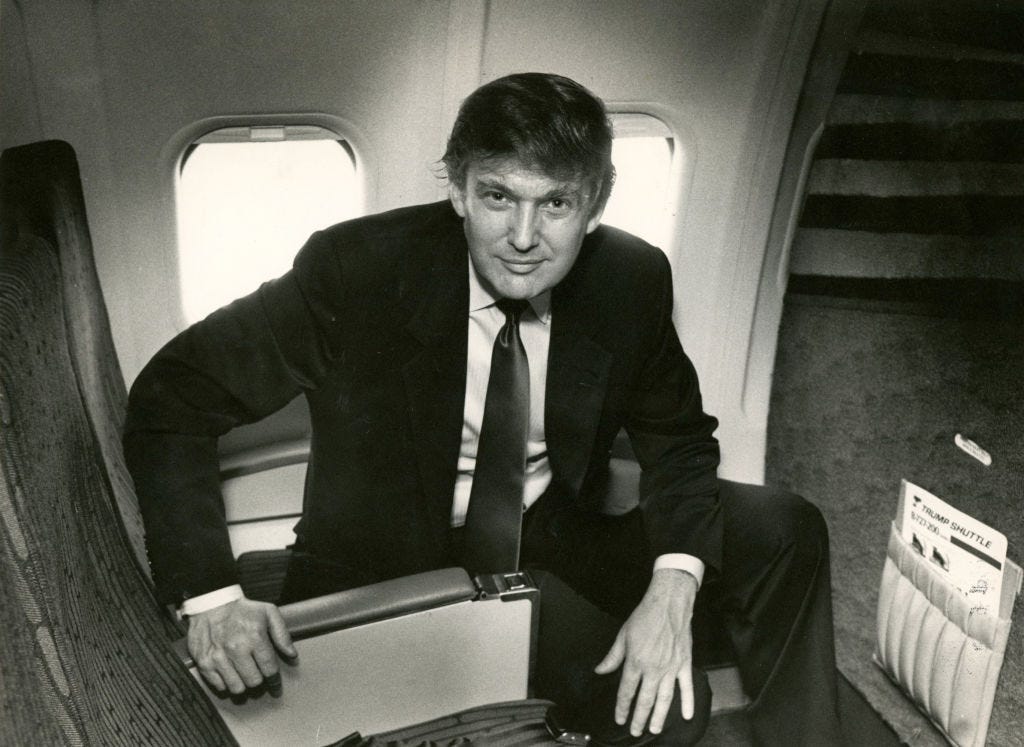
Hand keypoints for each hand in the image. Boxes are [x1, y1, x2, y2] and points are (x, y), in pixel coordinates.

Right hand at [187, 598, 296, 693]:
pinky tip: (229, 672)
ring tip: (244, 674)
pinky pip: (220, 686)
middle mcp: (236, 649)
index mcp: (255, 637)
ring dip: (243, 684)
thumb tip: (292, 655)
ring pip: (237, 688)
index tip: (275, 682)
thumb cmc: (242, 609)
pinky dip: (226, 683)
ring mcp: (218, 657)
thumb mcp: (269, 613)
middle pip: (254, 682)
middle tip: (257, 673)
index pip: (269, 669)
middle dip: (259, 679)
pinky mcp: (204, 663)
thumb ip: (282, 635)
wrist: (211, 604)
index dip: (274, 679)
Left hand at [593, 568, 697, 736]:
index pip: (626, 691)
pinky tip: (687, 716)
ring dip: (659, 717)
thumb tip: (600, 670)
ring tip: (655, 729)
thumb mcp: (623, 635)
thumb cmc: (645, 616)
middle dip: (639, 718)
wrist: (668, 604)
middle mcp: (653, 669)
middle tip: (635, 732)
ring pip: (665, 699)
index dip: (622, 708)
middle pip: (645, 700)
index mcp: (635, 662)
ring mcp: (671, 668)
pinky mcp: (684, 664)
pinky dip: (688, 702)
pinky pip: (687, 687)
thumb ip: (612, 657)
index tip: (619, 718)